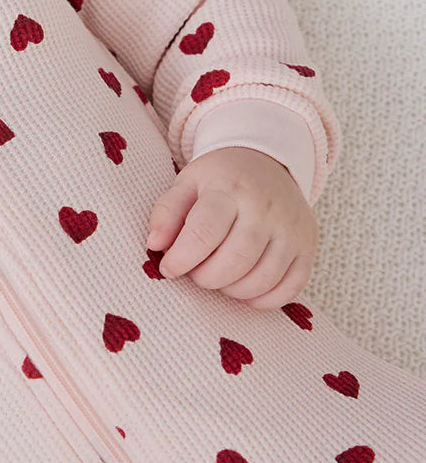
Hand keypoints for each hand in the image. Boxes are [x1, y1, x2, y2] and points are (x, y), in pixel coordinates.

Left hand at [145, 146, 317, 308]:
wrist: (267, 163)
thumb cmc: (220, 179)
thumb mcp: (186, 183)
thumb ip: (166, 212)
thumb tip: (154, 245)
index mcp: (229, 189)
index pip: (204, 232)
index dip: (181, 258)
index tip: (168, 268)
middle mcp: (265, 209)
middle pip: (235, 261)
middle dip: (206, 277)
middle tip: (195, 272)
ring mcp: (291, 229)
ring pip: (262, 279)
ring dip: (231, 290)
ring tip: (217, 277)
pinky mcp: (308, 248)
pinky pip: (290, 289)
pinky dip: (262, 299)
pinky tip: (243, 288)